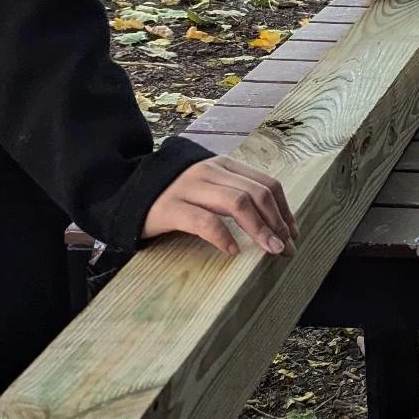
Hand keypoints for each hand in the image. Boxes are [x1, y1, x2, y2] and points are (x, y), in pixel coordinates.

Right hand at [142, 155, 297, 256]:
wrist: (126, 194)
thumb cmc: (176, 196)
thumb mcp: (209, 188)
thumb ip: (236, 196)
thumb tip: (274, 224)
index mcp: (224, 166)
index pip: (266, 184)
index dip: (284, 209)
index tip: (293, 233)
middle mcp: (210, 172)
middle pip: (257, 194)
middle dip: (277, 222)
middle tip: (286, 248)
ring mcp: (190, 188)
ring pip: (236, 202)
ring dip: (260, 229)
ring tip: (270, 250)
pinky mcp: (170, 208)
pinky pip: (203, 221)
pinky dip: (223, 237)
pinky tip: (233, 251)